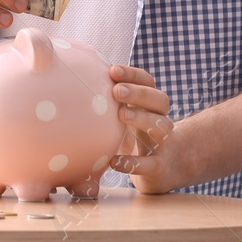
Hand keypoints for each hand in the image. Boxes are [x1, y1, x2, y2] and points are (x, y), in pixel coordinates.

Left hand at [105, 64, 186, 192]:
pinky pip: (150, 164)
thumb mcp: (125, 117)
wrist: (163, 170)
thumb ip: (111, 102)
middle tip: (117, 90)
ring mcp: (163, 144)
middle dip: (139, 93)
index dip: (134, 75)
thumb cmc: (135, 137)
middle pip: (160, 100)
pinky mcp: (159, 168)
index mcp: (151, 105)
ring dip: (143, 118)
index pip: (149, 82)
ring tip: (121, 114)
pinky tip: (114, 161)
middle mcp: (161, 120)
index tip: (113, 70)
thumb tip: (77, 79)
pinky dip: (133, 163)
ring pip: (162, 127)